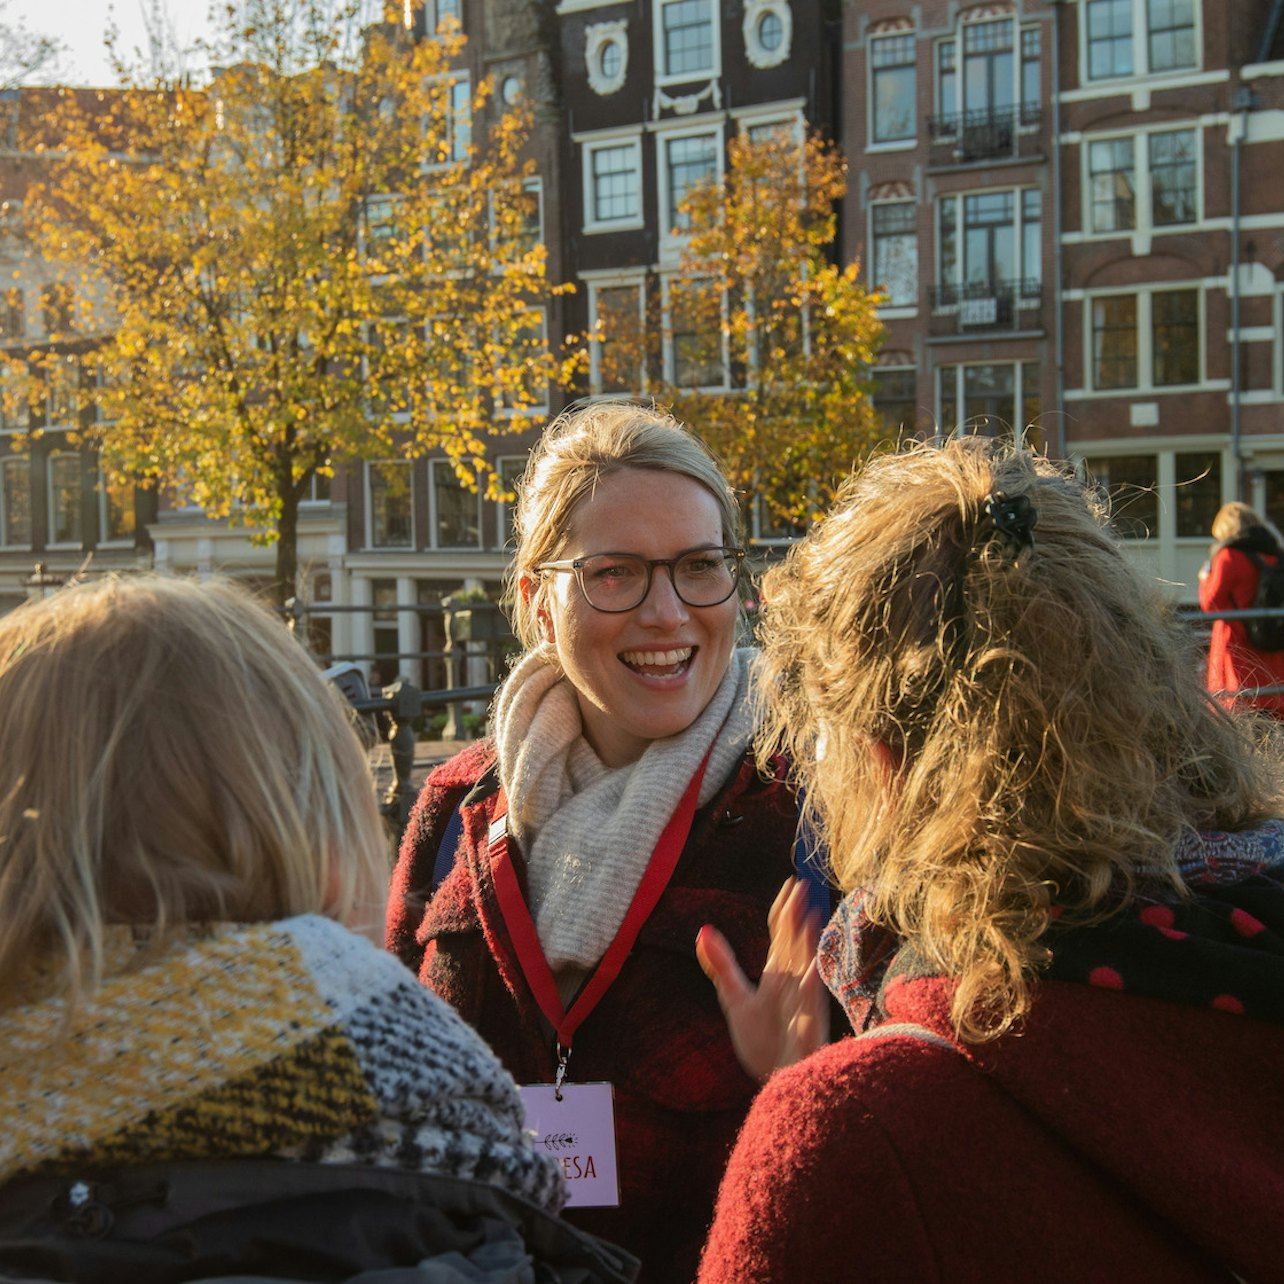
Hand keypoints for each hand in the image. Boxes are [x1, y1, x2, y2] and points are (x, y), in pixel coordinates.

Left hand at [696, 877, 829, 1083]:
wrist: (776, 1079)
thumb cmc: (762, 1042)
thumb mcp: (734, 999)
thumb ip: (721, 965)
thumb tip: (703, 931)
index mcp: (776, 972)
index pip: (780, 933)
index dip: (783, 909)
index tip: (790, 883)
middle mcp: (792, 980)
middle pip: (794, 940)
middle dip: (797, 914)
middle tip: (800, 885)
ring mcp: (802, 999)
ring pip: (807, 962)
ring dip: (808, 938)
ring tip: (809, 911)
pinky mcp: (809, 1021)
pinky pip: (812, 998)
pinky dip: (813, 980)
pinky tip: (813, 964)